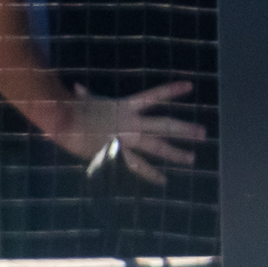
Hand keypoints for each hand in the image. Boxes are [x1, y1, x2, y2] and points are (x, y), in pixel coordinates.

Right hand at [51, 81, 203, 184]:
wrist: (64, 123)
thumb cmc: (72, 110)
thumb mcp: (83, 100)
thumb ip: (85, 95)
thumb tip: (76, 88)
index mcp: (125, 106)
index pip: (154, 95)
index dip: (172, 90)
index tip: (190, 86)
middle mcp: (132, 123)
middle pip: (164, 125)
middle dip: (184, 130)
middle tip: (203, 134)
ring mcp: (128, 139)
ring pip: (157, 147)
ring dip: (176, 153)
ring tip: (192, 159)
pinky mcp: (119, 154)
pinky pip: (138, 165)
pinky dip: (151, 174)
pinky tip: (164, 181)